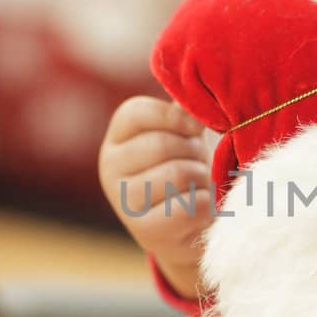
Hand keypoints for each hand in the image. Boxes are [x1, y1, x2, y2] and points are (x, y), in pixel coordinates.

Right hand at [98, 96, 214, 298]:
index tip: (196, 127)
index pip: (136, 112)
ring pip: (176, 174)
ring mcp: (123, 201)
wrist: (190, 227)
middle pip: (162, 144)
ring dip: (201, 178)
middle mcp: (110, 167)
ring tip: (201, 184)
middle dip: (194, 151)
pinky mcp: (144, 230)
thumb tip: (189, 85)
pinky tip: (203, 206)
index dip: (174, 117)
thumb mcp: (183, 136)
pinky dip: (206, 203)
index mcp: (118, 137)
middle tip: (201, 162)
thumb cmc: (188, 169)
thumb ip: (182, 113)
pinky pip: (187, 206)